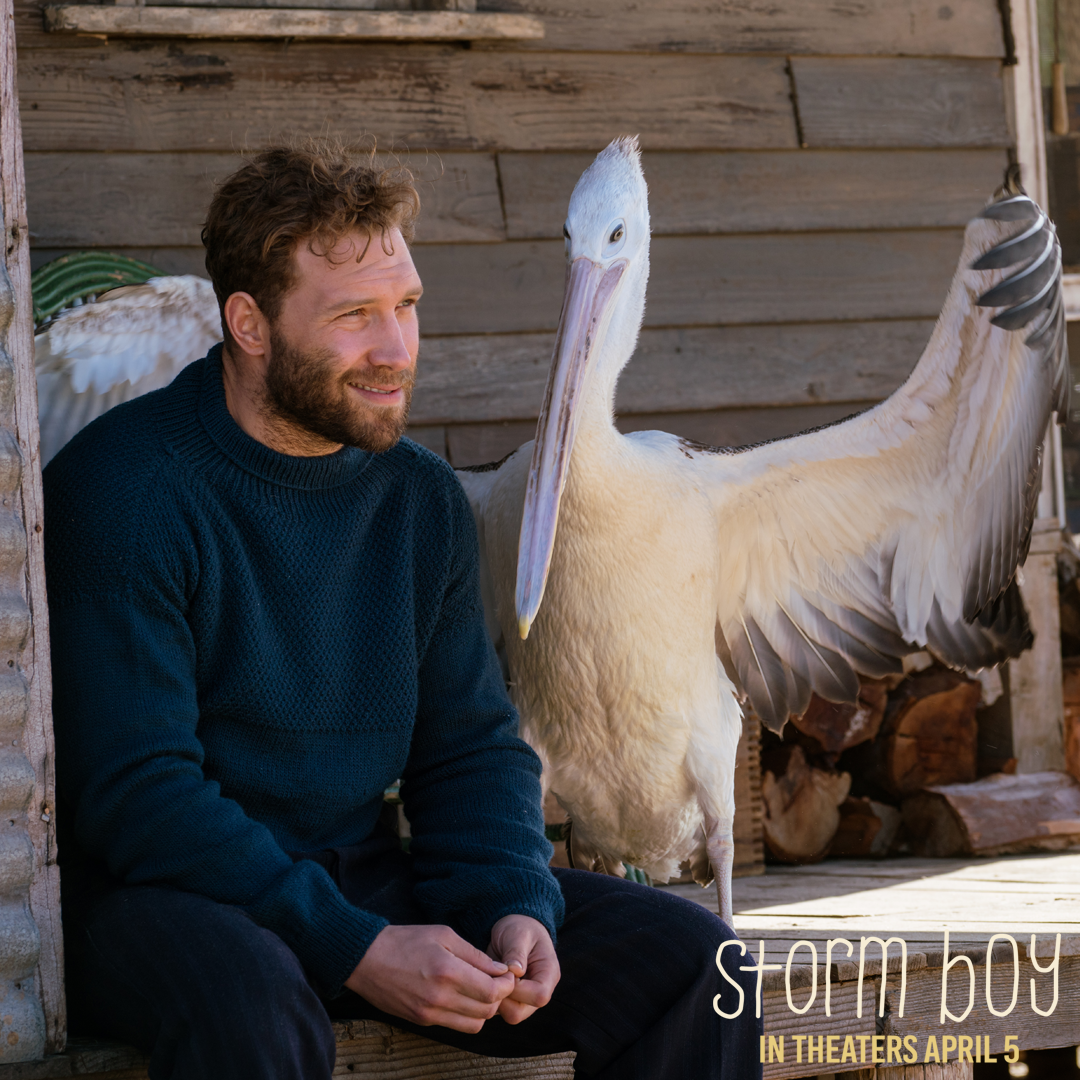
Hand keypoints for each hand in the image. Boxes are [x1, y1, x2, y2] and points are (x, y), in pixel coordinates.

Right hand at [345, 924, 516, 1032]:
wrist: (366, 959)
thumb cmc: (405, 940)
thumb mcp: (443, 935)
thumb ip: (474, 955)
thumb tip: (499, 969)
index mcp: (447, 972)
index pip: (491, 992)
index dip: (506, 985)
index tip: (507, 974)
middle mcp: (439, 998)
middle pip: (486, 1011)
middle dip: (498, 997)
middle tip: (497, 981)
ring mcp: (429, 1013)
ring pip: (473, 1024)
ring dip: (484, 1010)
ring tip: (480, 990)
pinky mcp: (421, 1021)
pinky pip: (455, 1025)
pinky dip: (466, 1015)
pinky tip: (462, 997)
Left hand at [487, 914, 560, 1024]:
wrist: (515, 927)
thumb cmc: (520, 928)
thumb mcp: (518, 934)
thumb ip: (517, 952)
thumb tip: (515, 971)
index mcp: (549, 974)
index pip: (539, 996)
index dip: (517, 989)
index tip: (503, 971)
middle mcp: (539, 991)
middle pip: (520, 1012)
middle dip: (501, 998)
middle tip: (492, 976)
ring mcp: (524, 998)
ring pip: (507, 1014)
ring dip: (494, 999)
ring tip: (488, 976)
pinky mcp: (510, 1000)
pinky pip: (498, 1009)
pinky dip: (489, 998)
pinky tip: (485, 980)